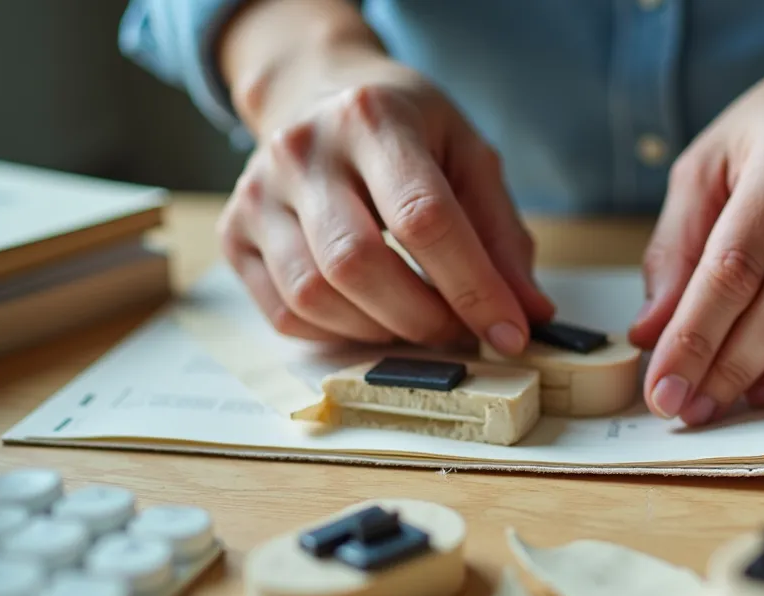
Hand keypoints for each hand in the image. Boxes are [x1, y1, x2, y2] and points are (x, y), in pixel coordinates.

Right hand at [216, 48, 552, 352]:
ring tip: (419, 322)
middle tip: (462, 332)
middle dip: (423, 319)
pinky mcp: (234, 233)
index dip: (473, 287)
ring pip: (314, 296)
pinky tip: (371, 316)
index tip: (511, 333)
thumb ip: (501, 235)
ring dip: (380, 332)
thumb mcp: (468, 156)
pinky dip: (338, 334)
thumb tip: (529, 314)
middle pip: (358, 264)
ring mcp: (257, 192)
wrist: (319, 93)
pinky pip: (284, 314)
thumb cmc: (406, 130)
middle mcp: (303, 150)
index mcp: (373, 118)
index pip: (424, 218)